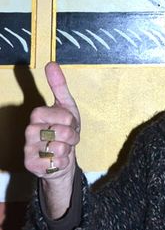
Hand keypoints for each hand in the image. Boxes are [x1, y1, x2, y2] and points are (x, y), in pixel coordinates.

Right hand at [24, 62, 80, 216]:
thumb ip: (59, 85)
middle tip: (69, 137)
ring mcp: (28, 149)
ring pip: (59, 148)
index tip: (69, 122)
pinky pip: (56, 162)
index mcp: (37, 115)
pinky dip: (63, 161)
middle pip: (61, 132)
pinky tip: (58, 159)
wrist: (63, 156)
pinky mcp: (31, 165)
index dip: (70, 120)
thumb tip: (51, 63)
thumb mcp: (66, 106)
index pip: (61, 115)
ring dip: (68, 149)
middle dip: (72, 136)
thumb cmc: (64, 129)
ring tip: (64, 147)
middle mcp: (29, 131)